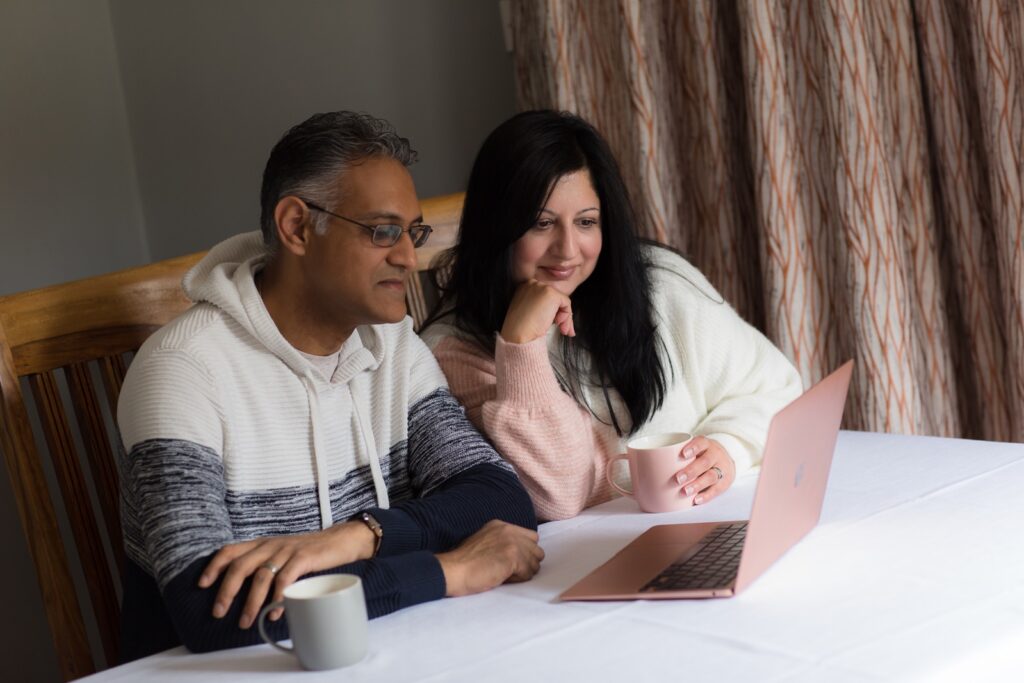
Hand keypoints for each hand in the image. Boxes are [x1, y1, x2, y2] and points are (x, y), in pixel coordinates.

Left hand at [198, 520, 375, 628]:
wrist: (339, 541)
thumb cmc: (308, 552)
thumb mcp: (280, 553)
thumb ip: (263, 564)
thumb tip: (241, 590)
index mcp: (262, 543)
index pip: (230, 550)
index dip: (214, 566)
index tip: (202, 584)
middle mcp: (271, 545)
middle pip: (240, 566)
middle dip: (226, 591)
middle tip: (219, 612)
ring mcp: (287, 551)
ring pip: (261, 576)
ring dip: (251, 602)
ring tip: (246, 621)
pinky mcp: (304, 558)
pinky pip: (286, 579)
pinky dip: (278, 597)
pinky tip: (275, 612)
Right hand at [436, 520, 544, 596]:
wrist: (454, 570)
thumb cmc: (465, 563)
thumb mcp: (485, 542)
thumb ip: (503, 543)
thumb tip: (523, 556)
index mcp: (501, 525)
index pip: (531, 537)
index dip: (525, 553)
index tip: (512, 562)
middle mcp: (508, 530)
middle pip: (536, 549)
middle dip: (527, 563)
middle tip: (510, 571)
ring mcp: (511, 542)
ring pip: (535, 562)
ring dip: (523, 572)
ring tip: (505, 575)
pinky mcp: (512, 556)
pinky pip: (528, 572)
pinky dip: (519, 579)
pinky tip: (503, 578)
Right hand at [500, 279, 574, 343]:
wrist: (518, 333)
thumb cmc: (521, 328)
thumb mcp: (528, 311)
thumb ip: (540, 306)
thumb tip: (557, 311)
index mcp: (525, 287)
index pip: (546, 297)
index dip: (552, 311)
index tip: (555, 324)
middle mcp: (533, 283)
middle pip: (555, 298)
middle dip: (561, 314)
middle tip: (563, 329)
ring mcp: (542, 287)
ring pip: (562, 301)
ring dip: (565, 318)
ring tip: (562, 330)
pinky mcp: (551, 294)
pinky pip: (566, 304)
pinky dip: (567, 317)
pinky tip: (559, 325)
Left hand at [675, 436, 735, 504]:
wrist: (726, 460)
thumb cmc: (701, 455)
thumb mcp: (694, 450)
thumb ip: (678, 455)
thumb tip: (646, 466)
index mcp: (706, 445)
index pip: (701, 443)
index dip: (693, 448)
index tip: (682, 454)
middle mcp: (716, 455)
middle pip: (705, 462)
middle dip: (691, 471)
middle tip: (678, 479)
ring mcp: (722, 469)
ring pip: (711, 476)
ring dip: (698, 484)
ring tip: (686, 491)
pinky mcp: (725, 483)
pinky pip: (716, 490)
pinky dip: (706, 496)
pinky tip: (696, 500)